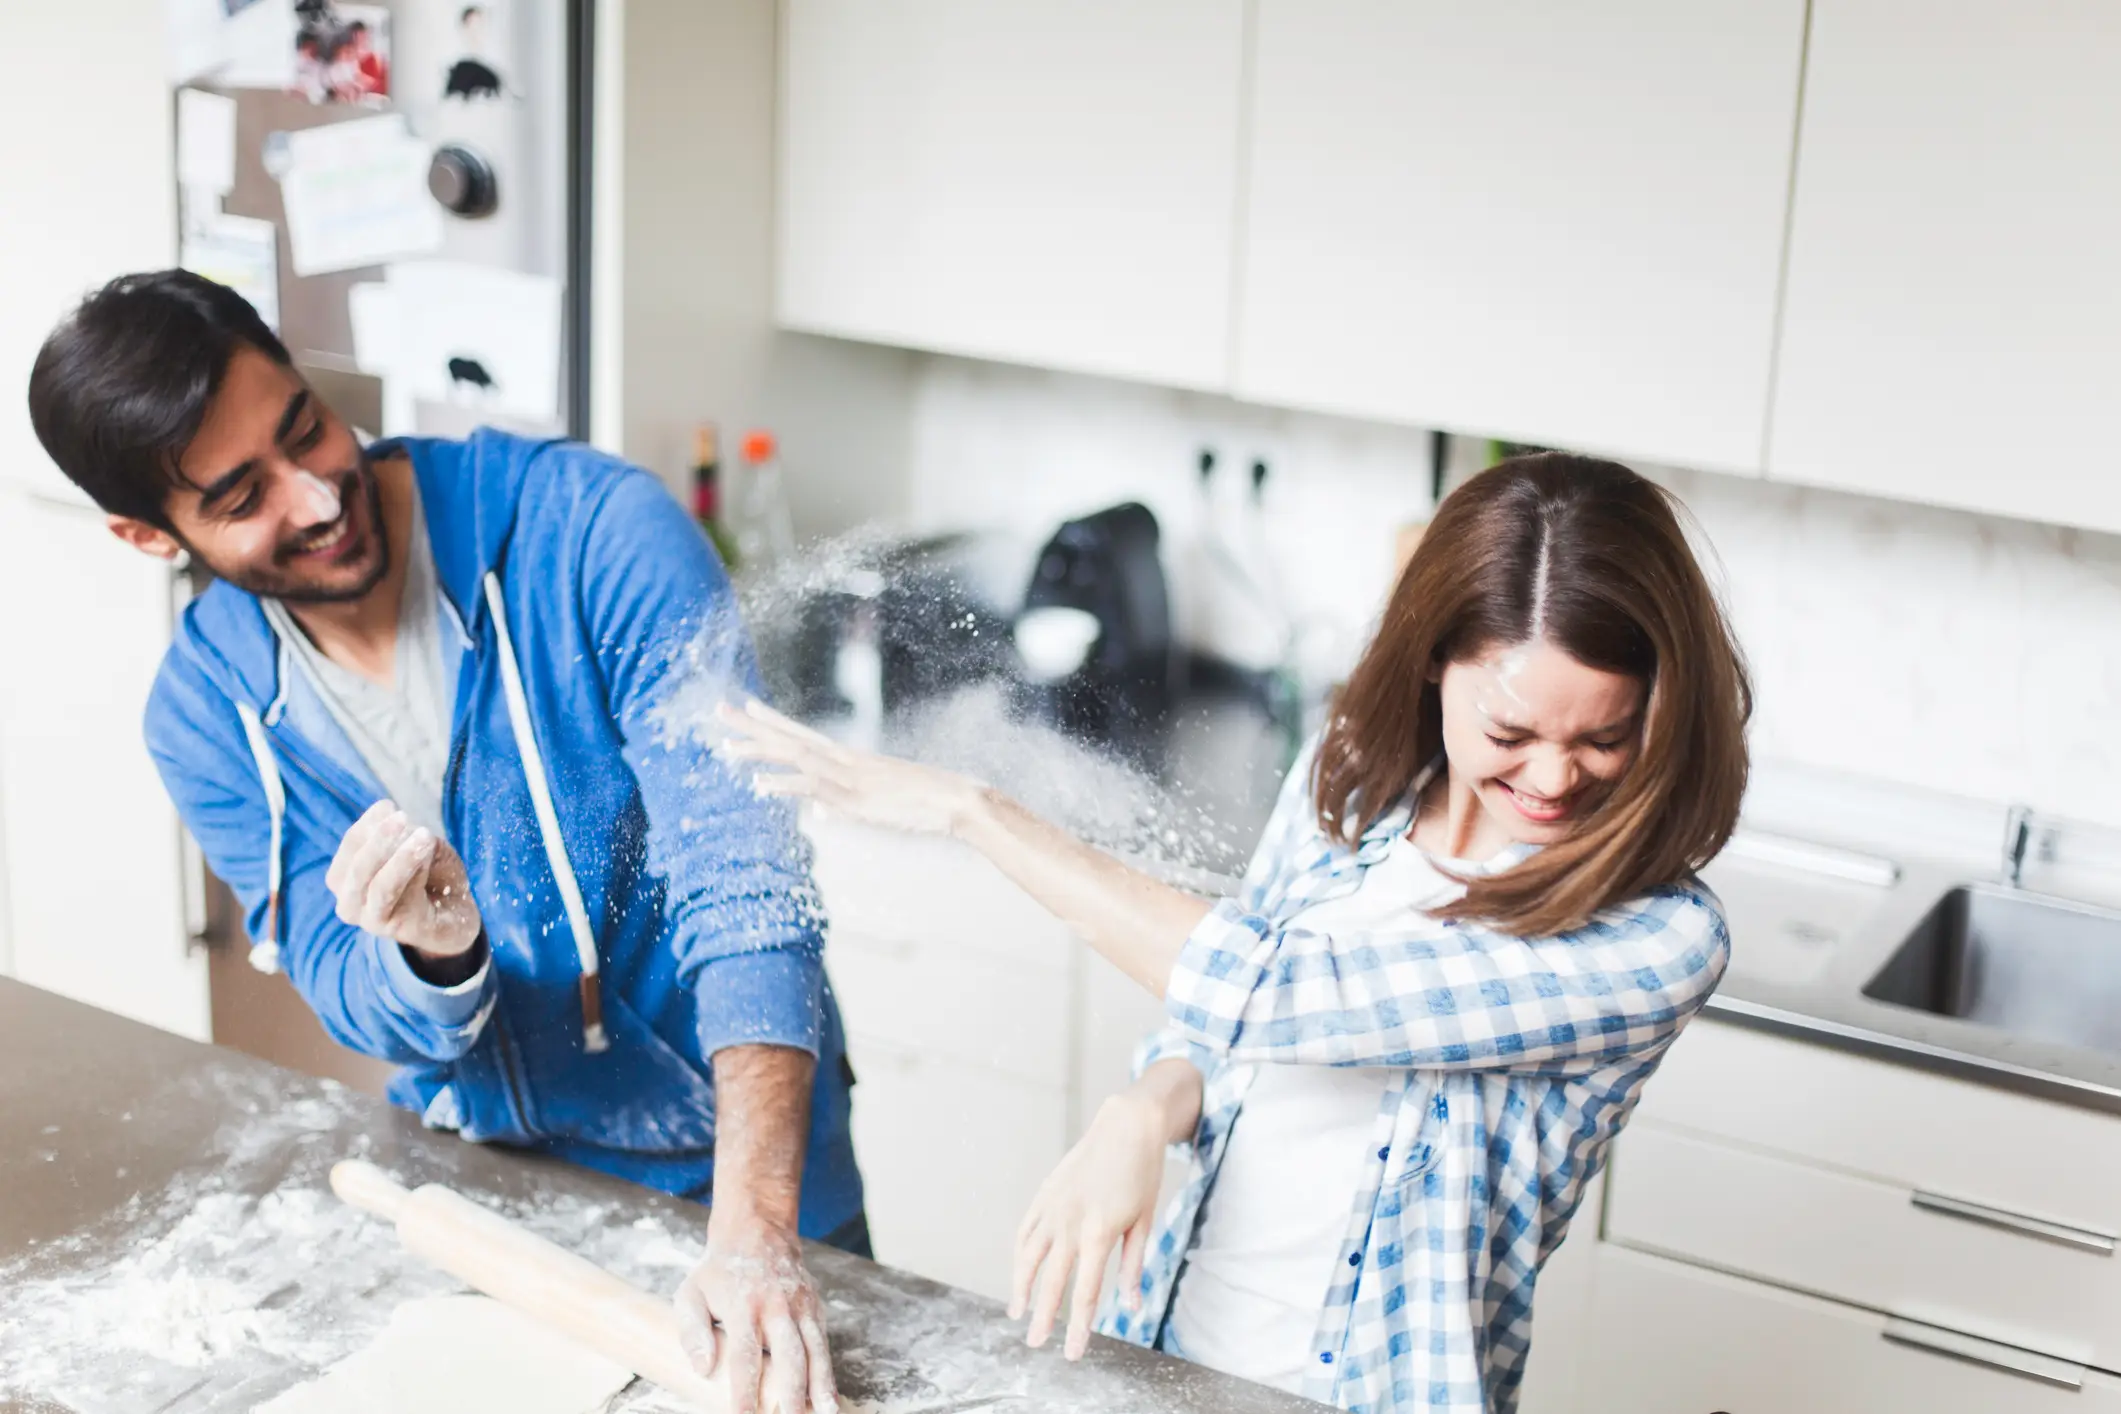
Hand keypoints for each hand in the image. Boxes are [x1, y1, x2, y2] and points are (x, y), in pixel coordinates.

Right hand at [325, 802, 480, 957]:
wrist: (456, 914)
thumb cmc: (431, 875)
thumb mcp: (416, 846)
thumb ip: (402, 834)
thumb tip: (393, 820)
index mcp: (345, 879)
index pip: (350, 845)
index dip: (368, 824)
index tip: (388, 806)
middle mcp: (349, 903)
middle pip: (355, 867)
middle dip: (378, 838)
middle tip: (402, 817)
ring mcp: (370, 920)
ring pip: (377, 885)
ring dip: (401, 856)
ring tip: (424, 836)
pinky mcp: (396, 928)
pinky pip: (402, 897)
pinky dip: (414, 870)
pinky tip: (429, 851)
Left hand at [675, 1207, 837, 1413]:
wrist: (756, 1230)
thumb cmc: (718, 1272)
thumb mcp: (691, 1293)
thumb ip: (692, 1331)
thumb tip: (702, 1369)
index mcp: (742, 1304)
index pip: (744, 1355)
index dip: (744, 1389)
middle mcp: (775, 1306)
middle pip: (788, 1355)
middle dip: (790, 1393)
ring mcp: (800, 1305)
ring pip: (814, 1350)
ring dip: (819, 1385)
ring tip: (824, 1413)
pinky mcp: (814, 1307)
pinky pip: (823, 1343)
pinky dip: (828, 1371)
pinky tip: (829, 1398)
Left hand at [715, 698, 984, 836]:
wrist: (954, 800)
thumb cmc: (921, 803)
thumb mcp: (873, 805)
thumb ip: (842, 804)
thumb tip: (818, 812)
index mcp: (848, 760)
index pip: (801, 735)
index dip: (771, 722)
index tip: (745, 707)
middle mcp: (843, 760)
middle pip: (789, 738)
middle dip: (753, 726)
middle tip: (719, 711)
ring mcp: (848, 776)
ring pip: (795, 757)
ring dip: (760, 751)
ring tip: (726, 746)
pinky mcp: (854, 796)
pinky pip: (812, 787)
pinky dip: (784, 784)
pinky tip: (759, 782)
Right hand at [1011, 1090, 1168, 1359]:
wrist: (1127, 1126)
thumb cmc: (1142, 1176)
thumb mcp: (1145, 1223)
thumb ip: (1133, 1267)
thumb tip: (1131, 1308)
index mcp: (1099, 1232)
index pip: (1086, 1291)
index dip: (1079, 1326)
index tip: (1072, 1353)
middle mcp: (1070, 1221)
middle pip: (1051, 1280)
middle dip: (1044, 1316)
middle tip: (1036, 1344)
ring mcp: (1053, 1206)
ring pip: (1028, 1256)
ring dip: (1021, 1287)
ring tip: (1019, 1314)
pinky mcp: (1044, 1194)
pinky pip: (1025, 1231)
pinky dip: (1019, 1255)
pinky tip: (1020, 1274)